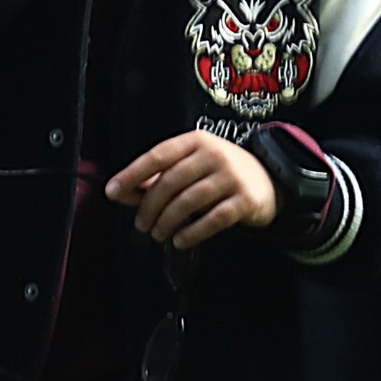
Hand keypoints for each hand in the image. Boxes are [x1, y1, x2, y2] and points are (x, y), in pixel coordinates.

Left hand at [107, 130, 276, 246]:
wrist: (269, 180)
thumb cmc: (218, 173)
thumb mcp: (190, 166)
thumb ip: (156, 178)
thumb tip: (119, 192)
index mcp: (195, 140)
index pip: (157, 155)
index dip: (132, 174)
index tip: (112, 191)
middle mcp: (213, 154)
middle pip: (171, 181)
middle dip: (149, 206)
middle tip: (141, 224)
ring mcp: (231, 176)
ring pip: (189, 201)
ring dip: (167, 221)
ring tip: (159, 233)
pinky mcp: (245, 200)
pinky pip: (213, 219)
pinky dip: (192, 233)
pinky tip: (181, 240)